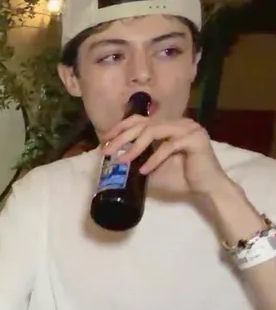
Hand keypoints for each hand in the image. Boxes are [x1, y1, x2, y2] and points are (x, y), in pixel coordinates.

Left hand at [102, 116, 229, 196]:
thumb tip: (113, 158)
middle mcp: (179, 122)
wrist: (206, 189)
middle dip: (122, 137)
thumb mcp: (152, 166)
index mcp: (168, 125)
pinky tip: (144, 170)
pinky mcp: (195, 139)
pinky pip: (169, 146)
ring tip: (122, 161)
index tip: (104, 140)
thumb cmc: (180, 178)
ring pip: (154, 131)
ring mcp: (189, 128)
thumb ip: (138, 158)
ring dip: (135, 147)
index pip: (140, 119)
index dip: (120, 127)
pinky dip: (154, 159)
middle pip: (144, 124)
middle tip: (107, 151)